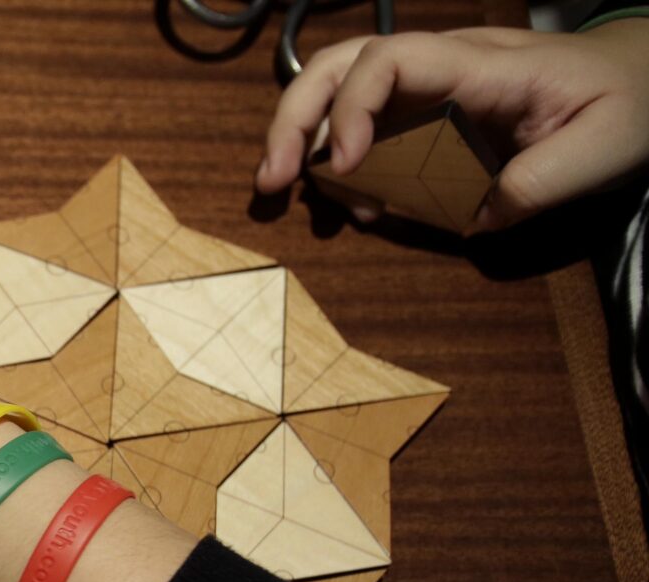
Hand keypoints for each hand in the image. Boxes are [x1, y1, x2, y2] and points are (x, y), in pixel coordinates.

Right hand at [255, 22, 648, 230]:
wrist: (642, 77)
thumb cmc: (626, 102)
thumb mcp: (603, 146)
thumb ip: (539, 184)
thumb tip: (472, 218)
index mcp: (482, 64)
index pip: (390, 59)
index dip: (352, 107)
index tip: (350, 165)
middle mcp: (443, 66)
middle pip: (341, 63)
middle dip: (294, 117)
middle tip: (273, 178)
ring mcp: (431, 88)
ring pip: (339, 88)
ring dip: (301, 137)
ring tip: (281, 190)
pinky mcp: (428, 114)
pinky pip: (366, 126)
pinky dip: (339, 163)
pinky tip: (347, 203)